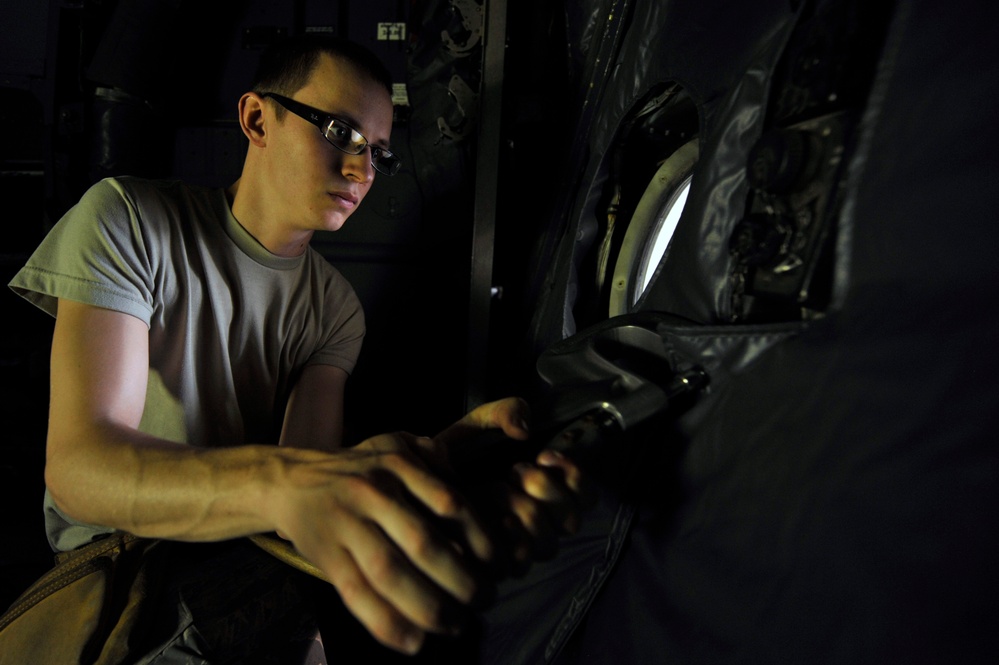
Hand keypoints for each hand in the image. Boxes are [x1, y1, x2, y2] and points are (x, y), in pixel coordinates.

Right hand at [267, 432, 496, 654]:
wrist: (292, 479)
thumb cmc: (360, 469)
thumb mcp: (397, 446)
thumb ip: (435, 463)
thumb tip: (475, 501)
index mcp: (398, 465)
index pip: (450, 503)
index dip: (480, 537)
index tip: (499, 564)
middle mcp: (373, 492)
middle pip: (423, 542)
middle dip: (461, 579)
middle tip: (485, 600)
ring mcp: (346, 524)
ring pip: (390, 572)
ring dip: (427, 606)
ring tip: (454, 625)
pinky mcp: (326, 554)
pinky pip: (357, 593)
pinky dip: (385, 622)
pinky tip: (413, 643)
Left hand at [435, 397, 596, 575]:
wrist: (413, 482)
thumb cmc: (451, 457)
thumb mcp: (478, 424)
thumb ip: (504, 412)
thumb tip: (524, 429)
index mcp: (543, 491)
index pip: (585, 497)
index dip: (576, 478)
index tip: (546, 455)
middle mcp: (537, 522)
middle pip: (570, 522)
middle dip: (547, 491)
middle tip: (519, 469)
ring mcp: (517, 546)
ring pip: (547, 544)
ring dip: (527, 510)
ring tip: (499, 487)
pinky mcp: (493, 565)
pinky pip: (518, 562)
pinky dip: (510, 538)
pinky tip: (492, 516)